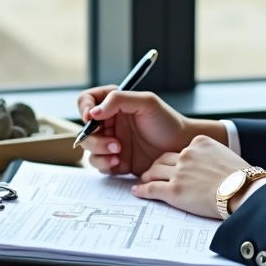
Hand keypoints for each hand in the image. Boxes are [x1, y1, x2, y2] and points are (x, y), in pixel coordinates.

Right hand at [75, 86, 226, 176]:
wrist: (181, 147)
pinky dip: (106, 165)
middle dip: (95, 139)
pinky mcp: (116, 160)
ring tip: (119, 155)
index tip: (91, 118)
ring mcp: (111, 142)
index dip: (84, 108)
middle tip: (116, 144)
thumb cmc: (168, 122)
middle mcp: (110, 123)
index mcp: (114, 104)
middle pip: (85, 129)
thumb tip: (93, 112)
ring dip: (100, 153)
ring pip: (90, 149)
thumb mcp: (147, 103)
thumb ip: (119, 100)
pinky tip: (120, 164)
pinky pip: (100, 164)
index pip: (87, 101)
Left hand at [132, 134, 265, 218]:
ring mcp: (179, 172)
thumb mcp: (226, 156)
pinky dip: (142, 189)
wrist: (243, 190)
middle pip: (164, 158)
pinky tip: (138, 191)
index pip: (180, 149)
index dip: (174, 158)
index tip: (172, 163)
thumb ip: (211, 156)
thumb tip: (208, 166)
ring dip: (148, 176)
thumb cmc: (241, 178)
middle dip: (157, 165)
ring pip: (154, 171)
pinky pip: (152, 188)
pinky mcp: (174, 191)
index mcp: (200, 143)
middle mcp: (187, 154)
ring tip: (144, 180)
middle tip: (152, 171)